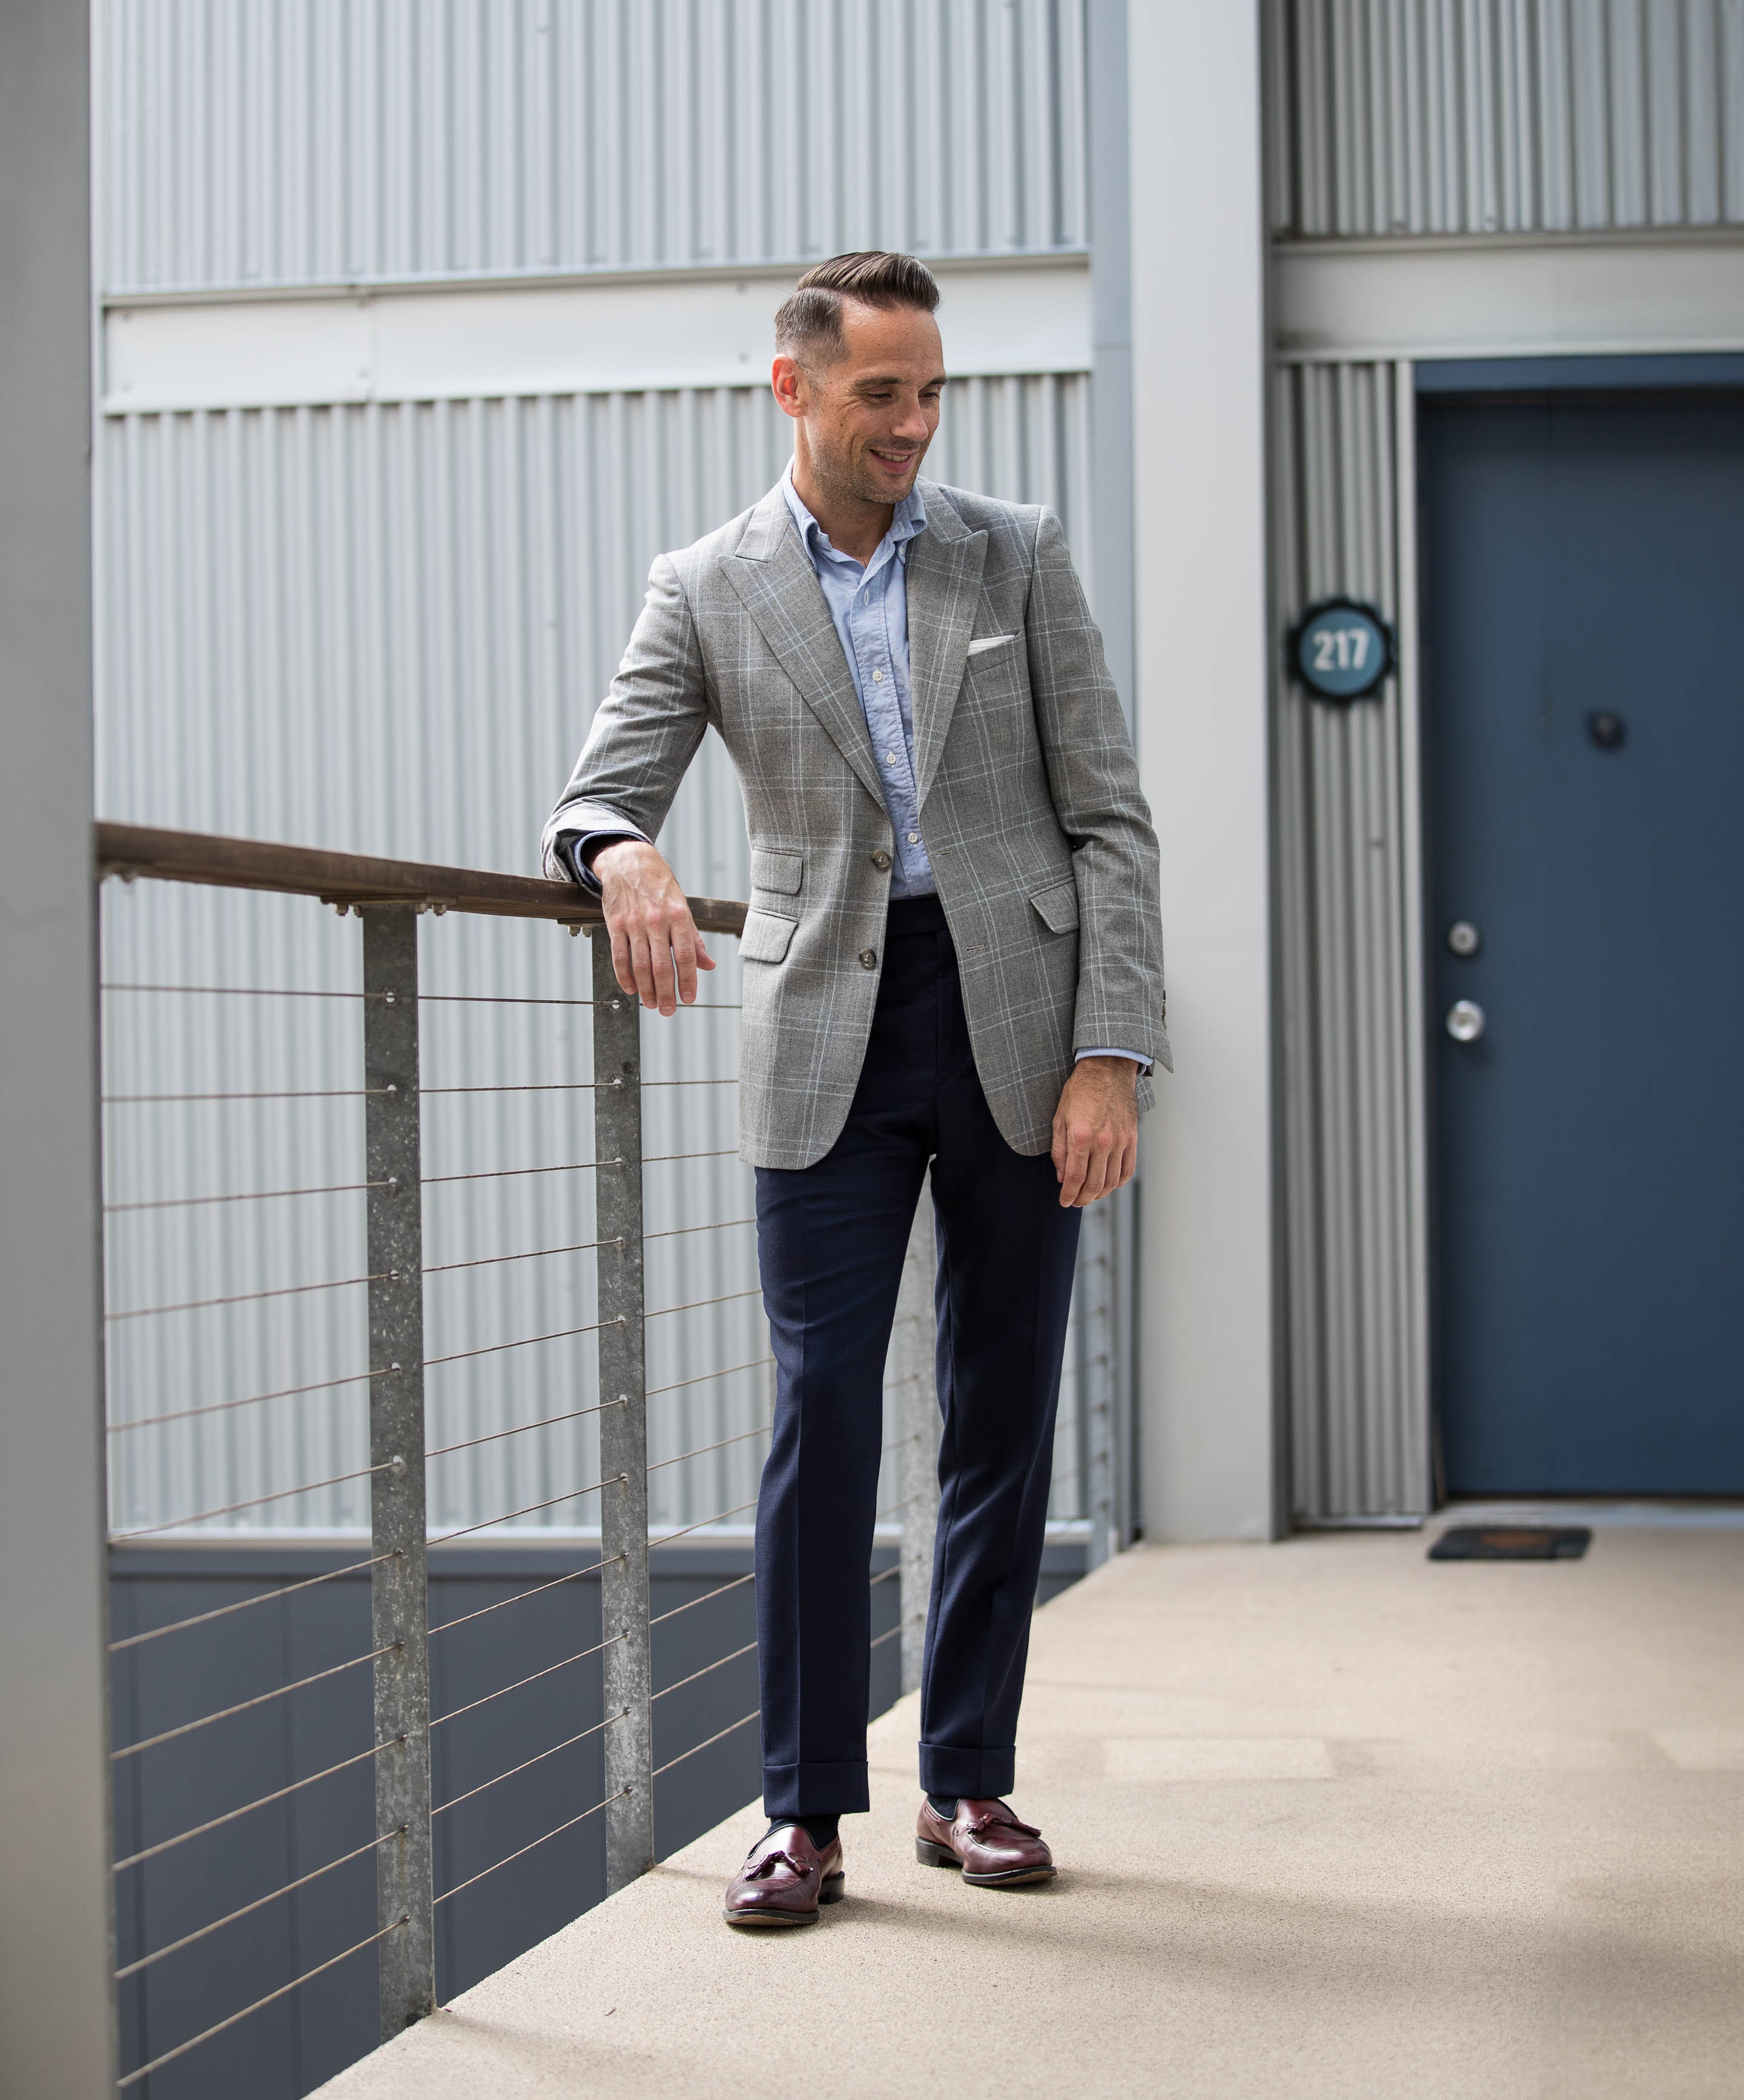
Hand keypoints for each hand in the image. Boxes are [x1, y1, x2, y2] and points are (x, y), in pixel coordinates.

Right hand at [591, 839, 714, 1014]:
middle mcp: (657, 920)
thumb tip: (709, 966)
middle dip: (666, 993)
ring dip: (646, 990)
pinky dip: (624, 976)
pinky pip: (619, 956)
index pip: (685, 956)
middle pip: (662, 966)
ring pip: (640, 965)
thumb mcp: (683, 907)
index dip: (687, 981)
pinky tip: (630, 989)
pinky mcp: (615, 923)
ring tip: (652, 1004)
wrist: (629, 861)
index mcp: (679, 916)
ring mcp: (634, 922)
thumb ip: (694, 939)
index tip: (688, 1000)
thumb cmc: (660, 887)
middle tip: (668, 1011)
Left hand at [1050, 1057, 1138, 1207]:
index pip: (1075, 1177)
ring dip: (1100, 1194)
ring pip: (1112, 1181)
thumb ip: (1059, 1150)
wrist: (1107, 1070)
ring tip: (1090, 1195)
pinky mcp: (1132, 1138)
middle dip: (1083, 1199)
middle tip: (1076, 1202)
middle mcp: (1102, 1141)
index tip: (1064, 1201)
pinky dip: (1119, 1182)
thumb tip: (1062, 1176)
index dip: (1068, 1194)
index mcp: (1080, 1135)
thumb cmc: (1080, 1091)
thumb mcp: (1059, 1118)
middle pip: (1094, 1184)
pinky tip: (1109, 1184)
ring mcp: (1120, 1141)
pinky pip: (1128, 1169)